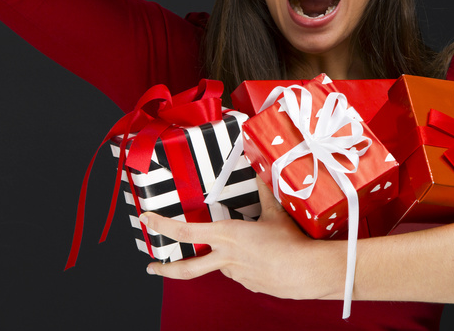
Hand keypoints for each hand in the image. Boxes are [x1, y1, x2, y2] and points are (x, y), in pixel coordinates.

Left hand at [141, 177, 344, 300]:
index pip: (185, 232)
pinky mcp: (249, 284)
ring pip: (218, 266)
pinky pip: (238, 272)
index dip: (163, 225)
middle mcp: (226, 257)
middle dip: (165, 268)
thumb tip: (260, 169)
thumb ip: (263, 191)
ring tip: (240, 250)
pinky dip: (242, 264)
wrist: (306, 270)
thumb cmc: (290, 241)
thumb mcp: (274, 211)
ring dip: (219, 258)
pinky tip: (258, 258)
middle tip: (152, 266)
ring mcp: (236, 274)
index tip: (147, 219)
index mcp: (227, 235)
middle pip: (186, 268)